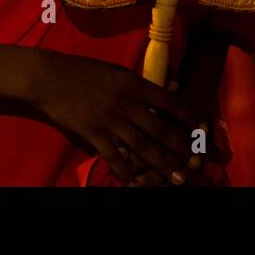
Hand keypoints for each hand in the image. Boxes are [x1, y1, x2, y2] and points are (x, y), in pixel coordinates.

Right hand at [31, 52, 201, 185]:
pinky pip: (114, 157)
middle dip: (181, 149)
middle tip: (195, 164)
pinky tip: (136, 183)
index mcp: (135, 84)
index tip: (203, 130)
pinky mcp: (94, 134)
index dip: (190, 118)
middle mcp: (127, 103)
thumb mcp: (118, 71)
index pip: (170, 103)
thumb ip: (143, 83)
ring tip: (178, 178)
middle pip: (160, 130)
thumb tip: (171, 87)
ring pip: (142, 147)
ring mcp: (110, 120)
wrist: (51, 78)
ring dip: (163, 165)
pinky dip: (127, 172)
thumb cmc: (85, 71)